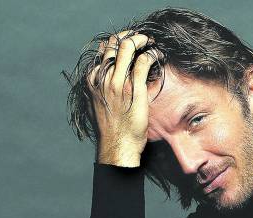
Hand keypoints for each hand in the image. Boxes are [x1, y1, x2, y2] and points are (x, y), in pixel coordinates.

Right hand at [86, 31, 158, 166]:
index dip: (118, 42)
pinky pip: (144, 61)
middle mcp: (104, 78)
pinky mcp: (134, 88)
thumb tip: (106, 77)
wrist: (117, 146)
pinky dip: (152, 53)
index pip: (105, 50)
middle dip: (131, 36)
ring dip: (143, 40)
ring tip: (152, 43)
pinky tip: (158, 55)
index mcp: (93, 80)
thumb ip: (100, 88)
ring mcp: (118, 82)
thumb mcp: (98, 104)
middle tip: (143, 39)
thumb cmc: (112, 129)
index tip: (130, 43)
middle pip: (115, 43)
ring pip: (128, 46)